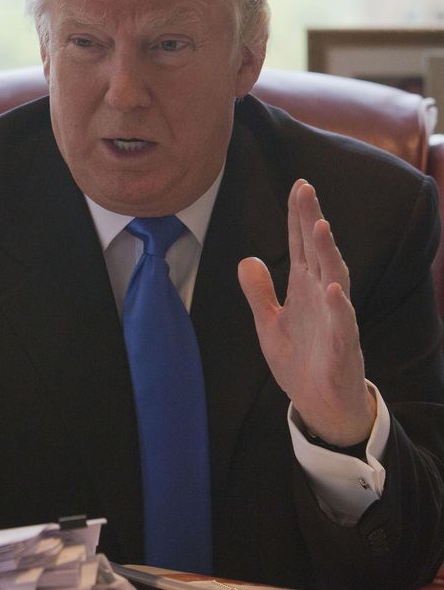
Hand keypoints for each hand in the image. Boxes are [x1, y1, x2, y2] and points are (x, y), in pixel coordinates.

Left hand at [238, 180, 375, 445]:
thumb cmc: (301, 360)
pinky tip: (332, 288)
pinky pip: (342, 325)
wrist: (321, 404)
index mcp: (304, 289)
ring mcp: (334, 321)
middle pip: (318, 253)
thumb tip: (247, 259)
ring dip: (328, 254)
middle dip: (311, 221)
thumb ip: (259, 292)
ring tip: (320, 226)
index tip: (298, 185)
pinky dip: (338, 306)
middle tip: (305, 189)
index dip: (298, 217)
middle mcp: (322, 298)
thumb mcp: (269, 323)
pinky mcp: (341, 348)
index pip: (300, 246)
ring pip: (334, 280)